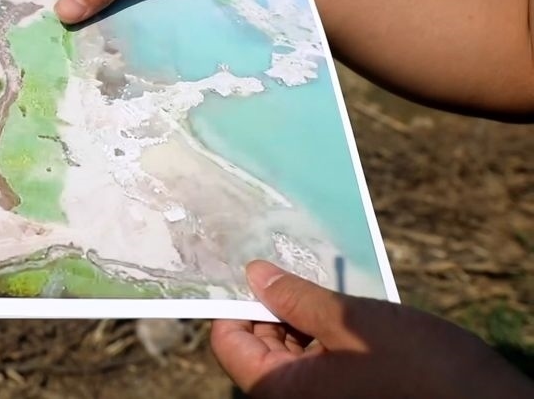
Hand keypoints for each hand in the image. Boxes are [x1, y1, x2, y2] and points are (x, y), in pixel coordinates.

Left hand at [211, 261, 531, 398]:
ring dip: (303, 316)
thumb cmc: (421, 372)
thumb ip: (295, 297)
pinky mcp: (347, 395)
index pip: (229, 341)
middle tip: (292, 263)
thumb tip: (254, 274)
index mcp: (280, 391)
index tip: (251, 266)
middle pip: (258, 344)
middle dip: (272, 303)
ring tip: (327, 285)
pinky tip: (346, 307)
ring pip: (291, 351)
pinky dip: (325, 333)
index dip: (235, 301)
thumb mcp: (350, 321)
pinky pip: (319, 361)